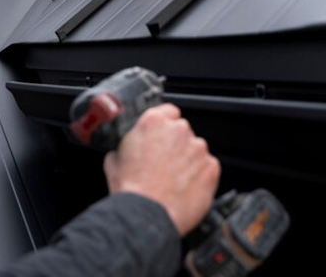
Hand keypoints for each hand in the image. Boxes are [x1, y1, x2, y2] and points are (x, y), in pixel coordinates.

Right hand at [103, 102, 219, 236]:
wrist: (147, 215)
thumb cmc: (131, 189)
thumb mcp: (113, 158)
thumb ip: (126, 144)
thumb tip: (128, 148)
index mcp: (153, 121)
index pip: (168, 111)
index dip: (164, 124)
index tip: (162, 135)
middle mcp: (178, 130)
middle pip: (182, 131)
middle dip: (175, 144)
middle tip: (163, 163)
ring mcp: (197, 148)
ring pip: (195, 150)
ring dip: (188, 160)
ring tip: (174, 180)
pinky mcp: (211, 168)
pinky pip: (207, 167)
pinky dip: (200, 176)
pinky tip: (185, 188)